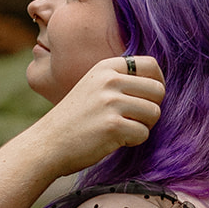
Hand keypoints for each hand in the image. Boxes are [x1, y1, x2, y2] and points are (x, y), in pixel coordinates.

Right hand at [37, 55, 163, 175]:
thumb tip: (159, 84)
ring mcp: (111, 103)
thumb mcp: (94, 87)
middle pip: (158, 90)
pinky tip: (114, 140)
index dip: (157, 82)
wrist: (48, 142)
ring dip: (143, 126)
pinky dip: (133, 141)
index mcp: (106, 67)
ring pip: (154, 113)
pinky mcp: (113, 126)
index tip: (148, 98)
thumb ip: (121, 81)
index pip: (151, 65)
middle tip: (134, 119)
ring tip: (122, 130)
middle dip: (151, 108)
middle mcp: (109, 81)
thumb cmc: (75, 119)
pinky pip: (143, 133)